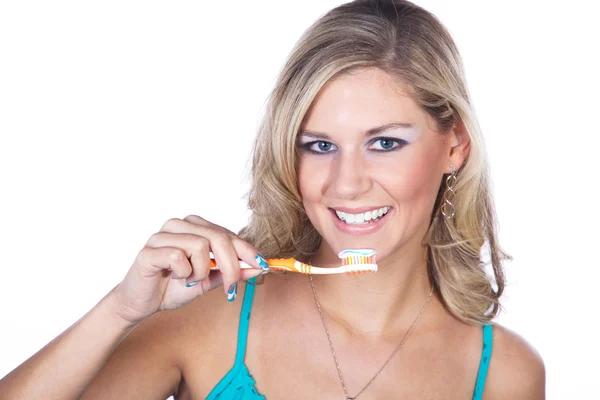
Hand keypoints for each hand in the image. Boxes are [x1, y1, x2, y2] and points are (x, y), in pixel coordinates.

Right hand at [110, 215, 264, 323]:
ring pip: (200, 245)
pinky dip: (184, 273)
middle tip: (230, 287)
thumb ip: (232, 272)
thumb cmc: (174, 287)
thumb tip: (260, 267)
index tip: (263, 266)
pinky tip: (176, 278)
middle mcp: (179, 225)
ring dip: (201, 271)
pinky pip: (178, 256)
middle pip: (218, 237)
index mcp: (195, 227)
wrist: (142, 303)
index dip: (247, 250)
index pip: (228, 234)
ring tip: (191, 281)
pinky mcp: (149, 251)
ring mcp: (162, 235)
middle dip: (230, 265)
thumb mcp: (210, 281)